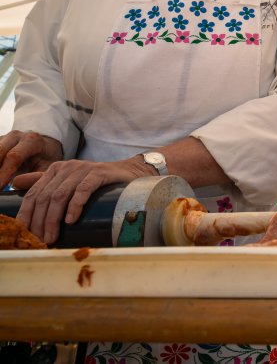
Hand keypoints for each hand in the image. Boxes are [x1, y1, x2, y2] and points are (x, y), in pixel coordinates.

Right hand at [0, 130, 62, 189]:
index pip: (14, 157)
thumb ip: (37, 177)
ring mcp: (5, 137)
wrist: (43, 146)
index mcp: (32, 140)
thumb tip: (16, 183)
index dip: (4, 174)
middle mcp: (16, 136)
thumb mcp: (48, 167)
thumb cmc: (45, 159)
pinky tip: (0, 178)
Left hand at [14, 156, 154, 244]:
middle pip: (45, 197)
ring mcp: (83, 169)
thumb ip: (44, 182)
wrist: (130, 173)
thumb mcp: (69, 182)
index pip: (33, 194)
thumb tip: (15, 183)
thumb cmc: (97, 182)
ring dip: (53, 219)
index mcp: (55, 170)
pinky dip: (75, 206)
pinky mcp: (99, 173)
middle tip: (40, 241)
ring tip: (53, 237)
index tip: (25, 235)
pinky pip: (83, 190)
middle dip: (40, 222)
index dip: (27, 215)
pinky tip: (71, 220)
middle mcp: (66, 167)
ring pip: (60, 195)